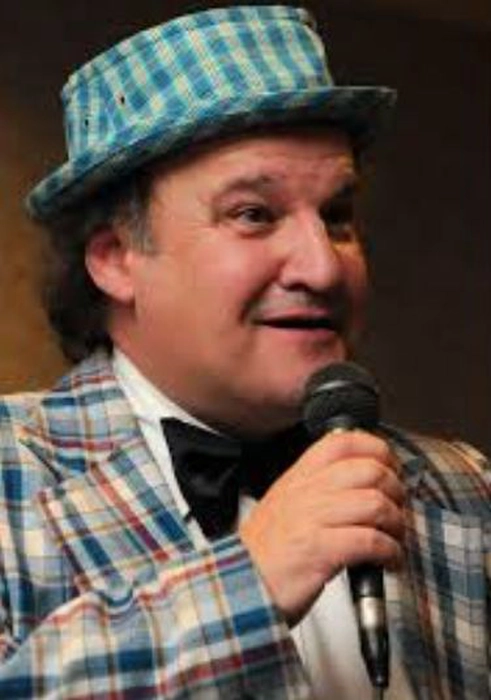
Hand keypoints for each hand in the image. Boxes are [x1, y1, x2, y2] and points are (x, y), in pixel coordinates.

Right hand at [239, 430, 404, 625]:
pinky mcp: (319, 550)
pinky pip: (370, 541)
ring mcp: (312, 519)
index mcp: (299, 477)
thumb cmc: (267, 553)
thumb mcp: (285, 504)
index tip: (391, 469)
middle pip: (370, 470)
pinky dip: (390, 552)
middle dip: (396, 491)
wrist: (241, 587)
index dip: (377, 450)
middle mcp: (306, 492)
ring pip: (375, 503)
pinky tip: (388, 560)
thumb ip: (316, 487)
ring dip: (396, 524)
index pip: (344, 441)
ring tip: (394, 538)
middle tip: (397, 510)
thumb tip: (359, 480)